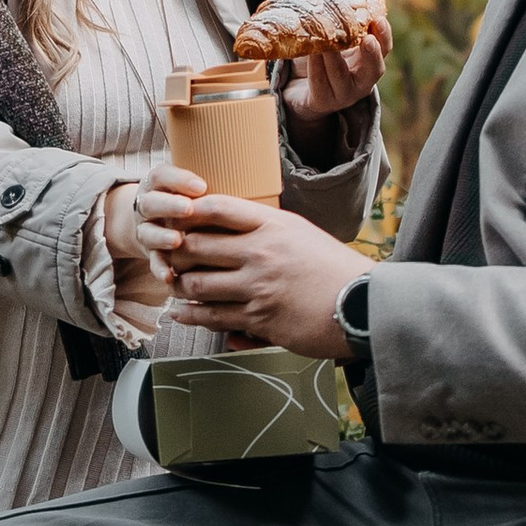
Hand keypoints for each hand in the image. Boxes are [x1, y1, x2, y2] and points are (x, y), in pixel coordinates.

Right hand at [103, 167, 196, 318]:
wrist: (145, 219)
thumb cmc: (179, 202)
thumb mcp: (185, 188)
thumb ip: (203, 188)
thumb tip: (246, 183)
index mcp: (157, 184)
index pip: (164, 175)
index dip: (180, 179)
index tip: (200, 185)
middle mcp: (147, 205)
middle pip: (153, 202)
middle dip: (169, 205)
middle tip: (187, 209)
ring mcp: (145, 229)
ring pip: (149, 232)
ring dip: (162, 237)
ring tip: (177, 242)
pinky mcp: (148, 253)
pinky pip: (151, 261)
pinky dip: (160, 269)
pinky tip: (170, 278)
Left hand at [135, 184, 370, 356]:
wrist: (362, 304)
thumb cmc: (333, 268)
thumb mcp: (301, 233)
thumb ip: (267, 228)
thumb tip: (233, 225)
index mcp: (273, 224)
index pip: (217, 208)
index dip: (188, 210)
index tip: (175, 216)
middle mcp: (261, 252)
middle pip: (196, 246)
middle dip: (173, 251)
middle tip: (164, 254)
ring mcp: (258, 286)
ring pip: (197, 284)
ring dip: (178, 285)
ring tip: (171, 284)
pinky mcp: (259, 318)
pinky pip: (213, 316)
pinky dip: (190, 315)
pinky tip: (181, 313)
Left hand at [281, 19, 390, 122]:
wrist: (300, 89)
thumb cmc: (321, 57)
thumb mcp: (333, 39)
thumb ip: (337, 20)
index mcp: (368, 62)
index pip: (384, 49)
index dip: (384, 35)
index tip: (379, 19)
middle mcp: (362, 81)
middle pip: (375, 70)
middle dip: (372, 54)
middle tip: (368, 39)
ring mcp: (343, 95)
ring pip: (342, 77)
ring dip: (335, 58)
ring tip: (328, 42)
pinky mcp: (323, 101)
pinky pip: (320, 84)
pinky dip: (316, 67)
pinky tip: (311, 53)